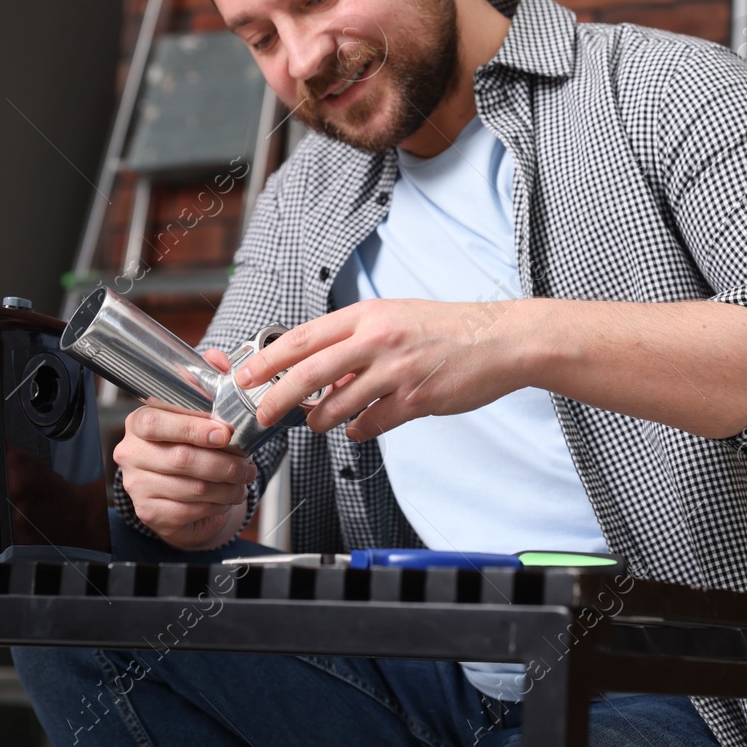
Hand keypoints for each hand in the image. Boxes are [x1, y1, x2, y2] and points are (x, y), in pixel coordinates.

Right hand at [113, 348, 258, 549]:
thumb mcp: (200, 414)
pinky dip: (217, 504)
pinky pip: (190, 510)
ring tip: (243, 479)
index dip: (192, 428)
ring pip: (191, 487)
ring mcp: (137, 485)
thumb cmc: (190, 447)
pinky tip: (228, 496)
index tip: (224, 433)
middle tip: (246, 464)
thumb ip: (208, 384)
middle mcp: (131, 453)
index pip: (156, 422)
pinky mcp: (149, 512)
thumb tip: (215, 358)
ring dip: (227, 485)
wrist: (180, 494)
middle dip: (223, 462)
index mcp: (140, 423)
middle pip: (181, 458)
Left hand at [236, 298, 524, 441]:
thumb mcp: (395, 320)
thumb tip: (321, 376)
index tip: (245, 375)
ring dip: (320, 419)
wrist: (500, 340)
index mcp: (368, 315)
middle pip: (310, 372)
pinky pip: (372, 424)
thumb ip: (357, 344)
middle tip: (260, 413)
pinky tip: (362, 427)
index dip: (268, 358)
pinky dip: (359, 431)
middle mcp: (378, 339)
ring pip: (338, 404)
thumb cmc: (448, 329)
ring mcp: (397, 370)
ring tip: (318, 422)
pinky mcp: (416, 398)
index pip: (304, 337)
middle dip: (276, 397)